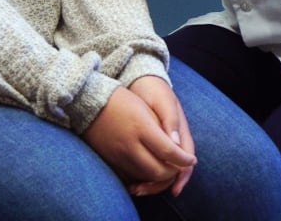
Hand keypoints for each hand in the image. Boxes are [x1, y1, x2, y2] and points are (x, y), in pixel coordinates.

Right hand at [82, 86, 196, 193]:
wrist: (89, 103)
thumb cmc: (121, 101)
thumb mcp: (146, 108)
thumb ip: (163, 128)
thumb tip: (178, 149)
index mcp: (142, 128)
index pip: (169, 152)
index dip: (183, 159)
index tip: (191, 160)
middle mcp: (130, 146)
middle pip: (158, 171)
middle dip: (173, 173)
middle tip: (179, 167)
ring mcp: (118, 156)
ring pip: (145, 177)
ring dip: (159, 178)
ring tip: (167, 170)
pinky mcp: (110, 162)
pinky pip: (130, 178)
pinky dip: (142, 179)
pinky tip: (148, 173)